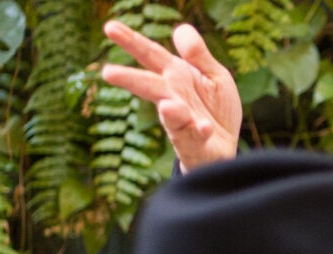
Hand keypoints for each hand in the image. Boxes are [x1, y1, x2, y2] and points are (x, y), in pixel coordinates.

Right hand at [101, 21, 241, 171]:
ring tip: (167, 105)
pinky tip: (204, 127)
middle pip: (150, 86)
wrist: (225, 147)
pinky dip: (199, 132)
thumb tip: (180, 29)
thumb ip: (198, 55)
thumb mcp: (214, 74)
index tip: (109, 28)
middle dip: (130, 79)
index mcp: (176, 77)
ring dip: (170, 112)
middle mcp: (174, 99)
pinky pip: (196, 137)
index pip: (151, 55)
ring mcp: (184, 123)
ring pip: (173, 116)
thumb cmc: (214, 109)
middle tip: (107, 72)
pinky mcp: (197, 143)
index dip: (131, 41)